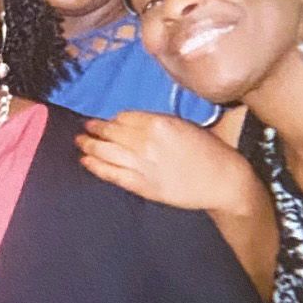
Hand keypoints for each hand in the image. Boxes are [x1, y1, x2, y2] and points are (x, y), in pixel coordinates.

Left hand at [77, 111, 259, 214]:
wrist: (222, 181)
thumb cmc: (210, 151)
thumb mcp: (184, 126)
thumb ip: (158, 123)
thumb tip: (134, 123)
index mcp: (159, 123)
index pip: (124, 117)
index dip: (114, 119)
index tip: (109, 121)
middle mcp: (146, 142)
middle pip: (111, 132)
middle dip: (95, 129)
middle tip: (85, 128)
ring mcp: (141, 164)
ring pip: (105, 151)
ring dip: (89, 146)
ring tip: (80, 142)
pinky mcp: (141, 185)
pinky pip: (110, 173)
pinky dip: (95, 166)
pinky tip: (85, 161)